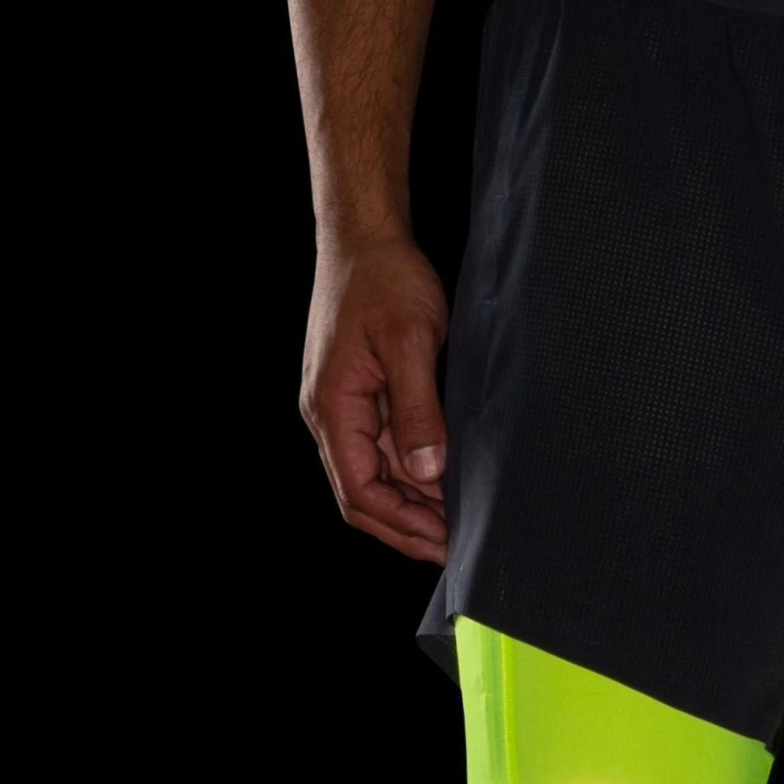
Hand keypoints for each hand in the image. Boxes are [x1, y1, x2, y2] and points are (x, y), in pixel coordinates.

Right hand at [300, 232, 451, 563]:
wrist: (364, 237)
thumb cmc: (384, 279)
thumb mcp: (410, 342)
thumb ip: (417, 410)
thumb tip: (426, 471)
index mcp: (332, 407)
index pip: (359, 491)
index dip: (401, 523)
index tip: (443, 540)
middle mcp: (328, 415)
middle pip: (360, 496)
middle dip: (405, 527)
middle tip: (453, 546)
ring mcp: (342, 409)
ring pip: (371, 478)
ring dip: (410, 506)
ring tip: (454, 523)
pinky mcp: (358, 399)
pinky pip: (380, 453)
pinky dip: (409, 477)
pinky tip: (441, 486)